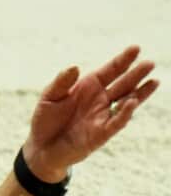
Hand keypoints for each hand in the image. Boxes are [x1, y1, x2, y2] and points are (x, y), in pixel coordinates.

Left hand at [23, 45, 158, 181]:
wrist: (41, 148)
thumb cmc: (46, 120)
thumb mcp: (49, 97)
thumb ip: (61, 82)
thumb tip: (75, 66)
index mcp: (89, 87)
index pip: (110, 70)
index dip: (123, 60)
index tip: (136, 48)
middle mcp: (100, 99)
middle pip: (123, 84)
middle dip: (136, 74)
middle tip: (150, 63)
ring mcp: (103, 116)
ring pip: (126, 102)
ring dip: (140, 93)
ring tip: (154, 81)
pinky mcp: (101, 134)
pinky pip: (116, 122)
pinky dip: (125, 113)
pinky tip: (132, 102)